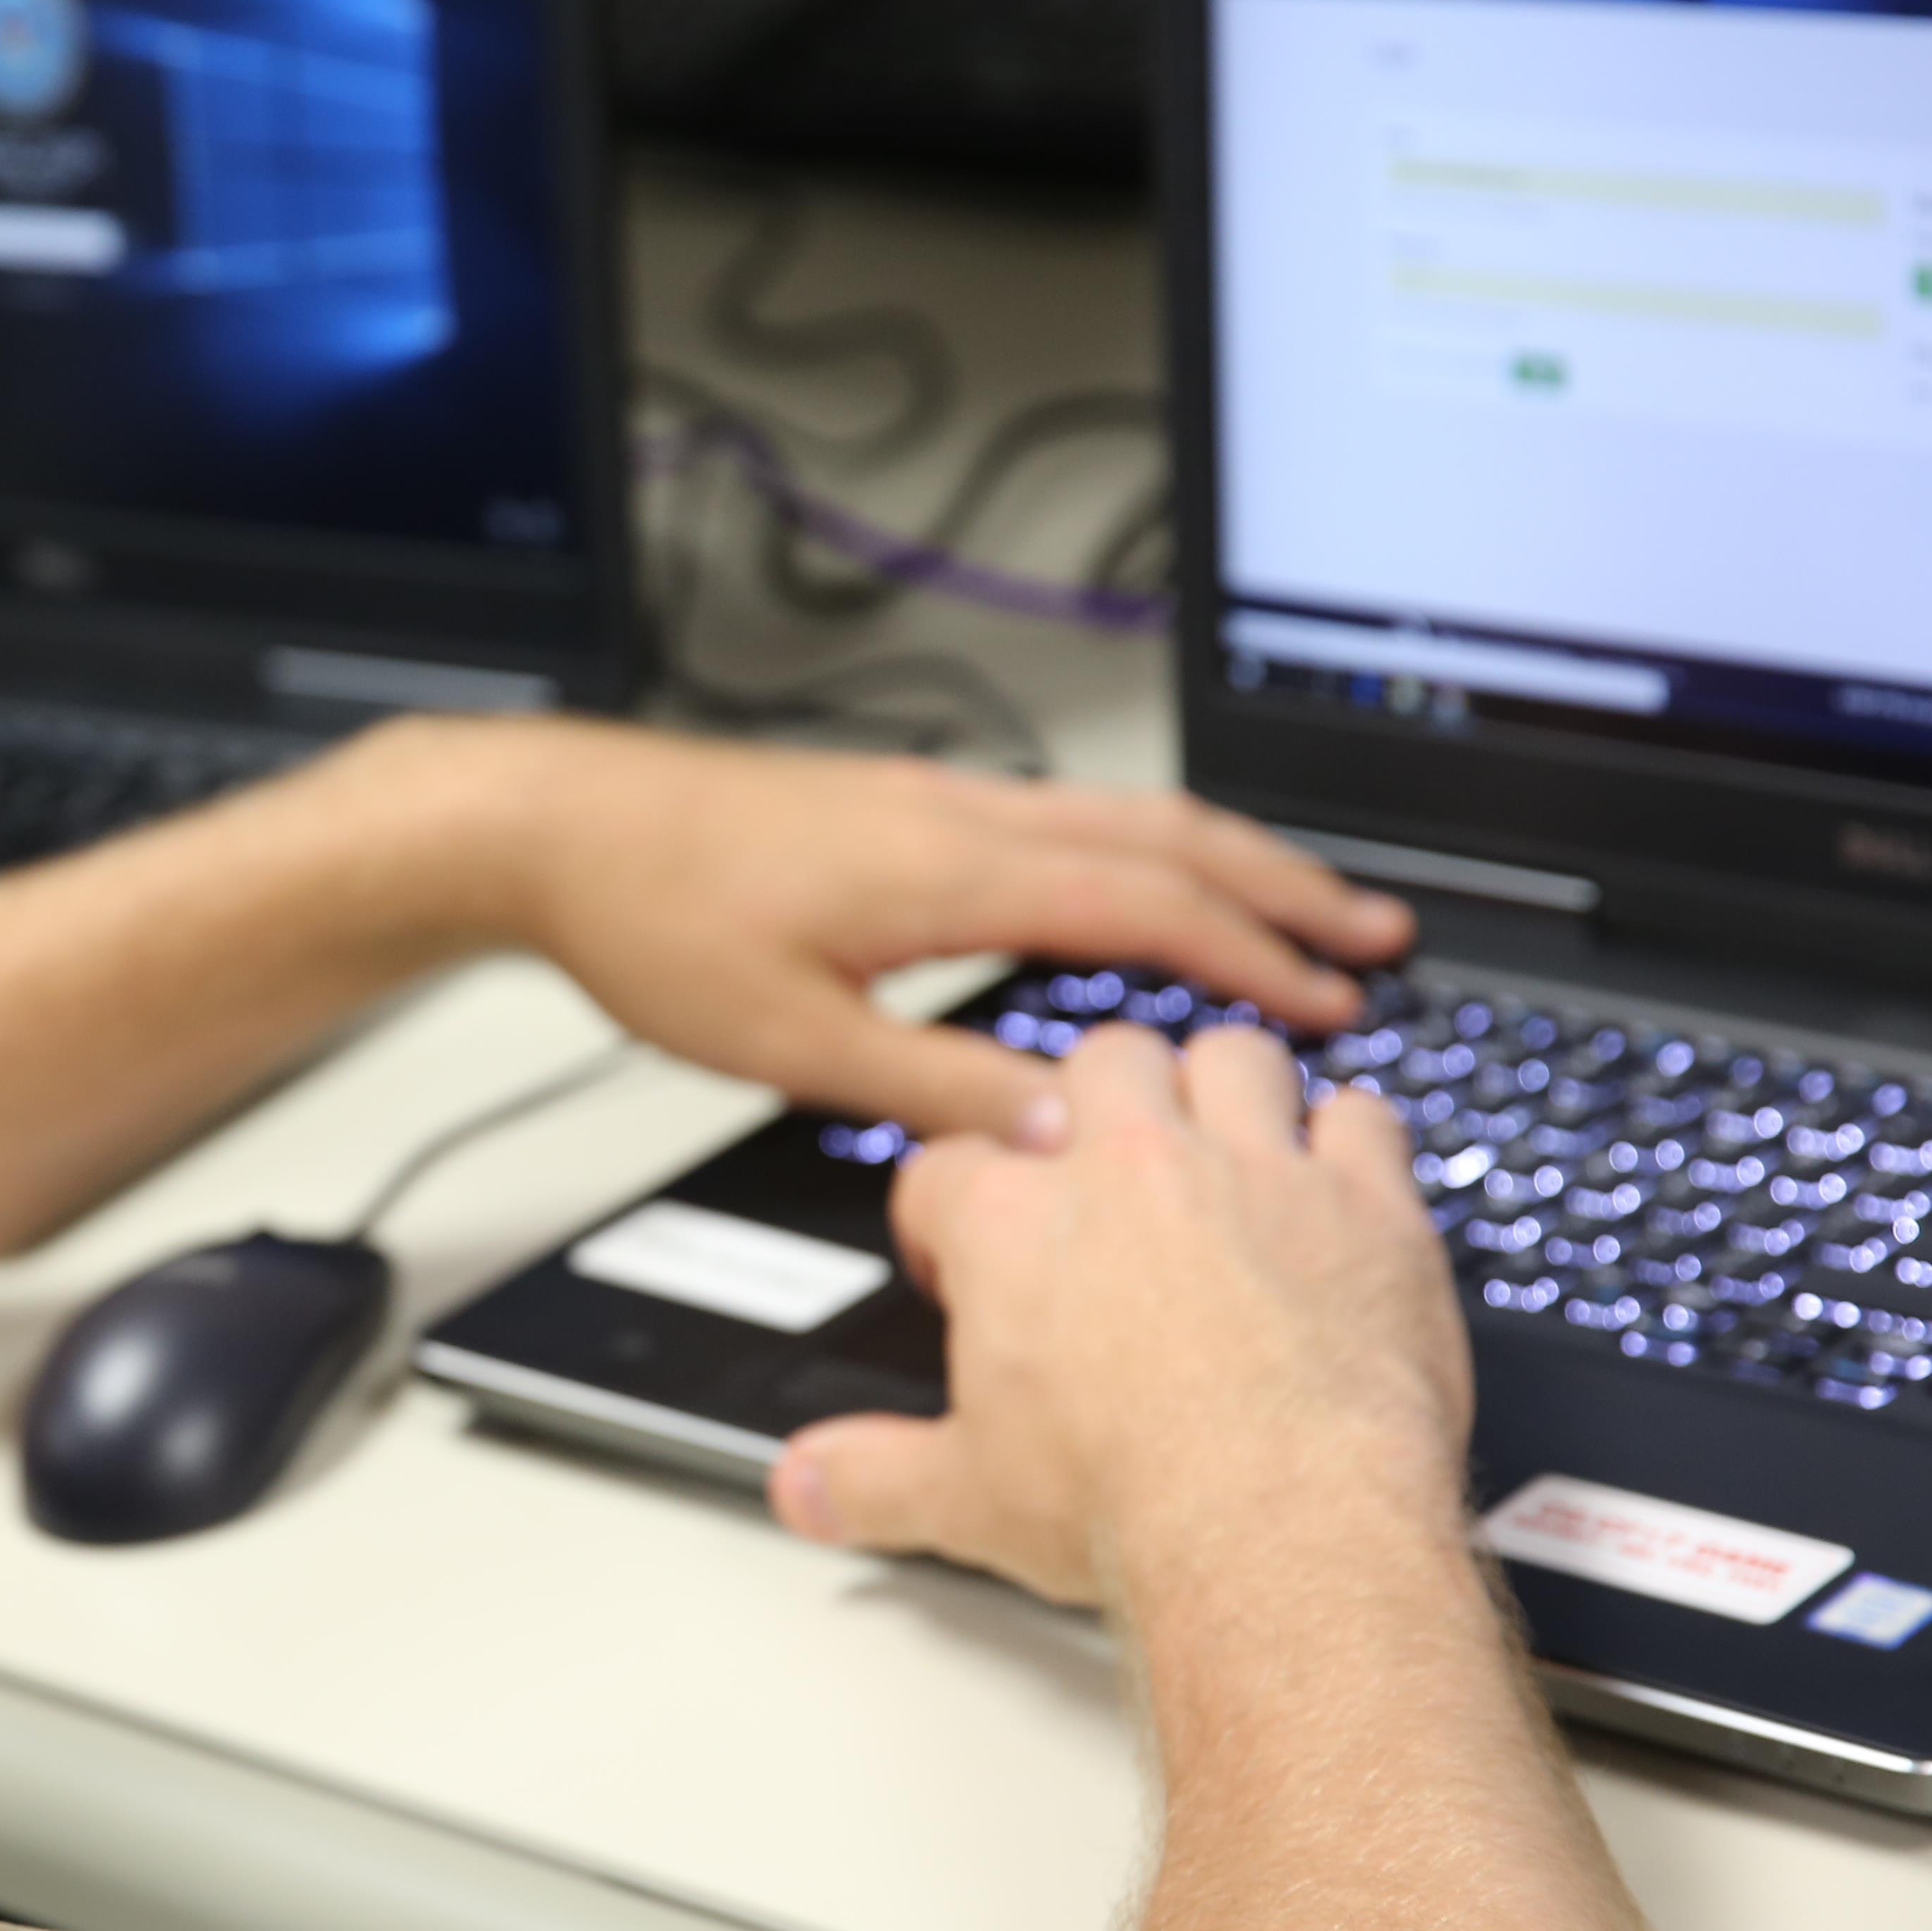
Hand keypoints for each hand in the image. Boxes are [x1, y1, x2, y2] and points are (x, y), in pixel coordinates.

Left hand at [472, 725, 1413, 1142]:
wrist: (556, 826)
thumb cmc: (651, 922)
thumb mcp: (790, 1040)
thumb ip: (934, 1089)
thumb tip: (1065, 1130)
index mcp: (947, 874)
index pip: (1146, 908)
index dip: (1253, 958)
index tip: (1333, 1002)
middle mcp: (957, 818)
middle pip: (1166, 839)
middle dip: (1282, 889)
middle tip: (1375, 936)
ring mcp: (934, 800)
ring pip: (1123, 815)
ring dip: (1224, 860)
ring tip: (1301, 905)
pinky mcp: (904, 804)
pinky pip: (1065, 814)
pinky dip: (1147, 847)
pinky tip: (1155, 884)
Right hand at [765, 1025, 1470, 1607]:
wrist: (1280, 1527)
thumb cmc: (1129, 1501)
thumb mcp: (961, 1499)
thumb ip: (868, 1478)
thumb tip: (802, 1485)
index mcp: (1013, 1224)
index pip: (950, 1168)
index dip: (950, 1211)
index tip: (966, 1257)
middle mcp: (1131, 1169)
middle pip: (1098, 1063)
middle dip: (1098, 1105)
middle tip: (1105, 1168)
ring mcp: (1253, 1175)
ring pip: (1231, 1058)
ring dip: (1225, 1091)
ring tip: (1223, 1145)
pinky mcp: (1363, 1205)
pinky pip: (1363, 1117)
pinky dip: (1349, 1140)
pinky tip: (1336, 1182)